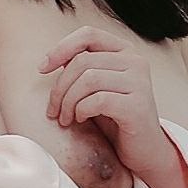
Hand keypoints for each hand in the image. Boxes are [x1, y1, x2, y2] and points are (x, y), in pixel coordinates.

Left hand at [38, 26, 173, 177]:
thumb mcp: (97, 90)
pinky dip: (82, 110)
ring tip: (65, 119)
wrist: (145, 153)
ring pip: (88, 79)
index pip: (88, 35)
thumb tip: (54, 59)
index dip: (61, 49)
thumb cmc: (117, 122)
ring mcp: (139, 82)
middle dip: (60, 87)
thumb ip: (84, 70)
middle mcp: (136, 61)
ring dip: (68, 102)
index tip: (42, 69)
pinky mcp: (137, 106)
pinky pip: (98, 100)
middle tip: (53, 111)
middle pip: (83, 61)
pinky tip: (81, 120)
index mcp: (125, 51)